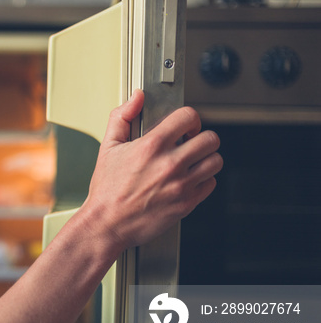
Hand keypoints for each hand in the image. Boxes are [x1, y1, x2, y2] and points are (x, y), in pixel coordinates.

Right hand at [81, 89, 222, 254]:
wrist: (107, 224)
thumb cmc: (107, 190)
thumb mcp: (108, 147)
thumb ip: (122, 117)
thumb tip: (136, 98)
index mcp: (152, 146)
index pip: (188, 117)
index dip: (189, 119)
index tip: (185, 126)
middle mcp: (170, 164)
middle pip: (210, 139)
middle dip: (202, 138)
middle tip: (192, 143)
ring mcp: (181, 185)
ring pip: (215, 161)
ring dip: (206, 159)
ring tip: (193, 162)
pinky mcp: (186, 203)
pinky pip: (210, 184)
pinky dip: (203, 180)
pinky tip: (189, 180)